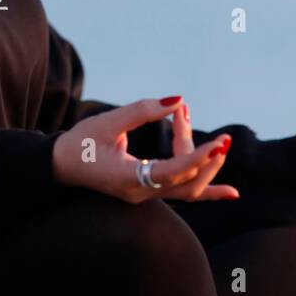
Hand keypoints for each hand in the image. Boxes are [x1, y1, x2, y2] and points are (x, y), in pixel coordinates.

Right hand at [51, 96, 239, 203]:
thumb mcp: (106, 122)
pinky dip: (208, 190)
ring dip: (206, 165)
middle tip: (220, 134)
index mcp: (127, 178)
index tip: (217, 143)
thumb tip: (177, 101)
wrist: (62, 165)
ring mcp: (146, 195)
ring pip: (187, 187)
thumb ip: (141, 111)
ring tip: (220, 141)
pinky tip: (232, 193)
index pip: (170, 172)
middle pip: (185, 181)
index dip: (195, 158)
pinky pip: (183, 193)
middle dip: (205, 156)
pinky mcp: (150, 190)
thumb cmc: (81, 143)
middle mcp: (140, 192)